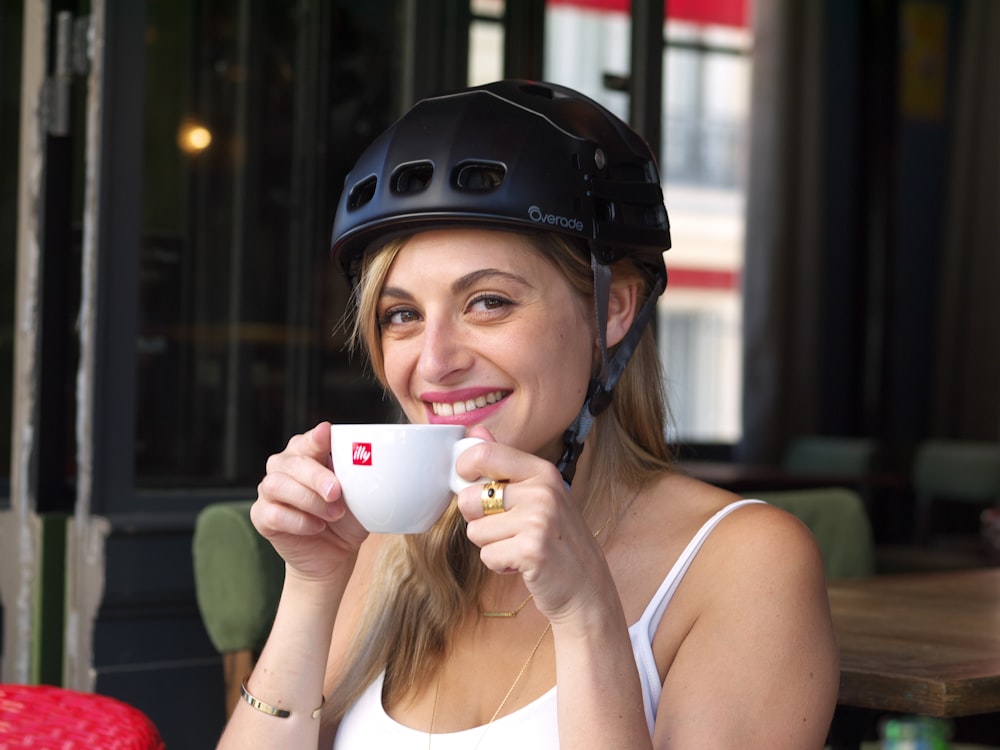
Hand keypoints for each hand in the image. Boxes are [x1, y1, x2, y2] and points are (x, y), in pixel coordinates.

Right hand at [251, 422, 368, 581]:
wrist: (336, 554)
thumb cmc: (348, 517)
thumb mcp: (360, 496)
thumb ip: (358, 476)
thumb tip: (372, 462)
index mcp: (308, 453)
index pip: (308, 440)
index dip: (315, 438)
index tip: (327, 433)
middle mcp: (283, 467)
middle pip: (291, 462)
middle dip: (315, 476)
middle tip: (336, 492)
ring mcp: (269, 491)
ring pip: (276, 484)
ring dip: (309, 500)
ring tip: (333, 514)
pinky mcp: (262, 517)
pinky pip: (272, 514)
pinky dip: (298, 521)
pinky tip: (317, 527)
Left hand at [454, 427, 617, 626]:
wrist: (586, 586)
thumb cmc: (556, 538)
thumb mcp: (537, 493)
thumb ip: (504, 462)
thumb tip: (475, 432)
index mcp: (541, 471)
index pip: (484, 454)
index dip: (464, 469)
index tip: (470, 484)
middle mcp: (542, 491)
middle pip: (469, 498)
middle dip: (478, 520)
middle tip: (506, 528)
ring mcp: (540, 520)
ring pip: (474, 531)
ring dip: (491, 545)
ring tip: (518, 546)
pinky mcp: (533, 550)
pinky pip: (487, 555)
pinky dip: (499, 565)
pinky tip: (522, 563)